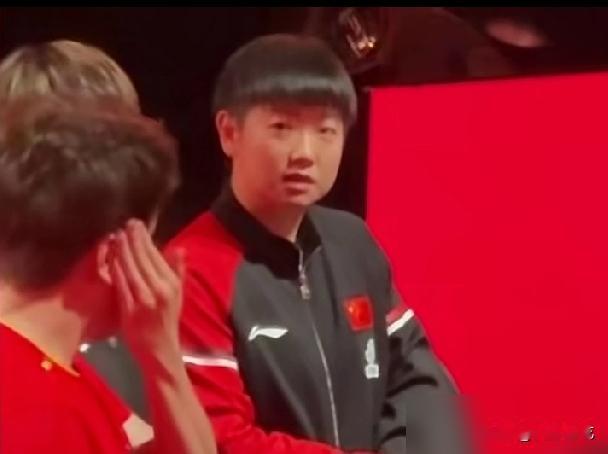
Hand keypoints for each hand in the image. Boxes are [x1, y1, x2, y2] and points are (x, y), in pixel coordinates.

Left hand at [110, 219, 184, 364]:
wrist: (160, 350)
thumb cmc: (167, 321)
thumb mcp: (178, 295)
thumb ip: (177, 271)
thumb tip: (180, 248)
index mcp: (173, 284)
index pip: (157, 255)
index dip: (145, 238)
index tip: (137, 225)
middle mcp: (161, 289)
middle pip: (144, 258)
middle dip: (134, 238)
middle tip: (126, 223)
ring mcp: (145, 299)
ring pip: (132, 267)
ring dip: (123, 249)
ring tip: (118, 235)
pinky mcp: (130, 308)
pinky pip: (121, 283)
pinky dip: (116, 268)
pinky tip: (111, 257)